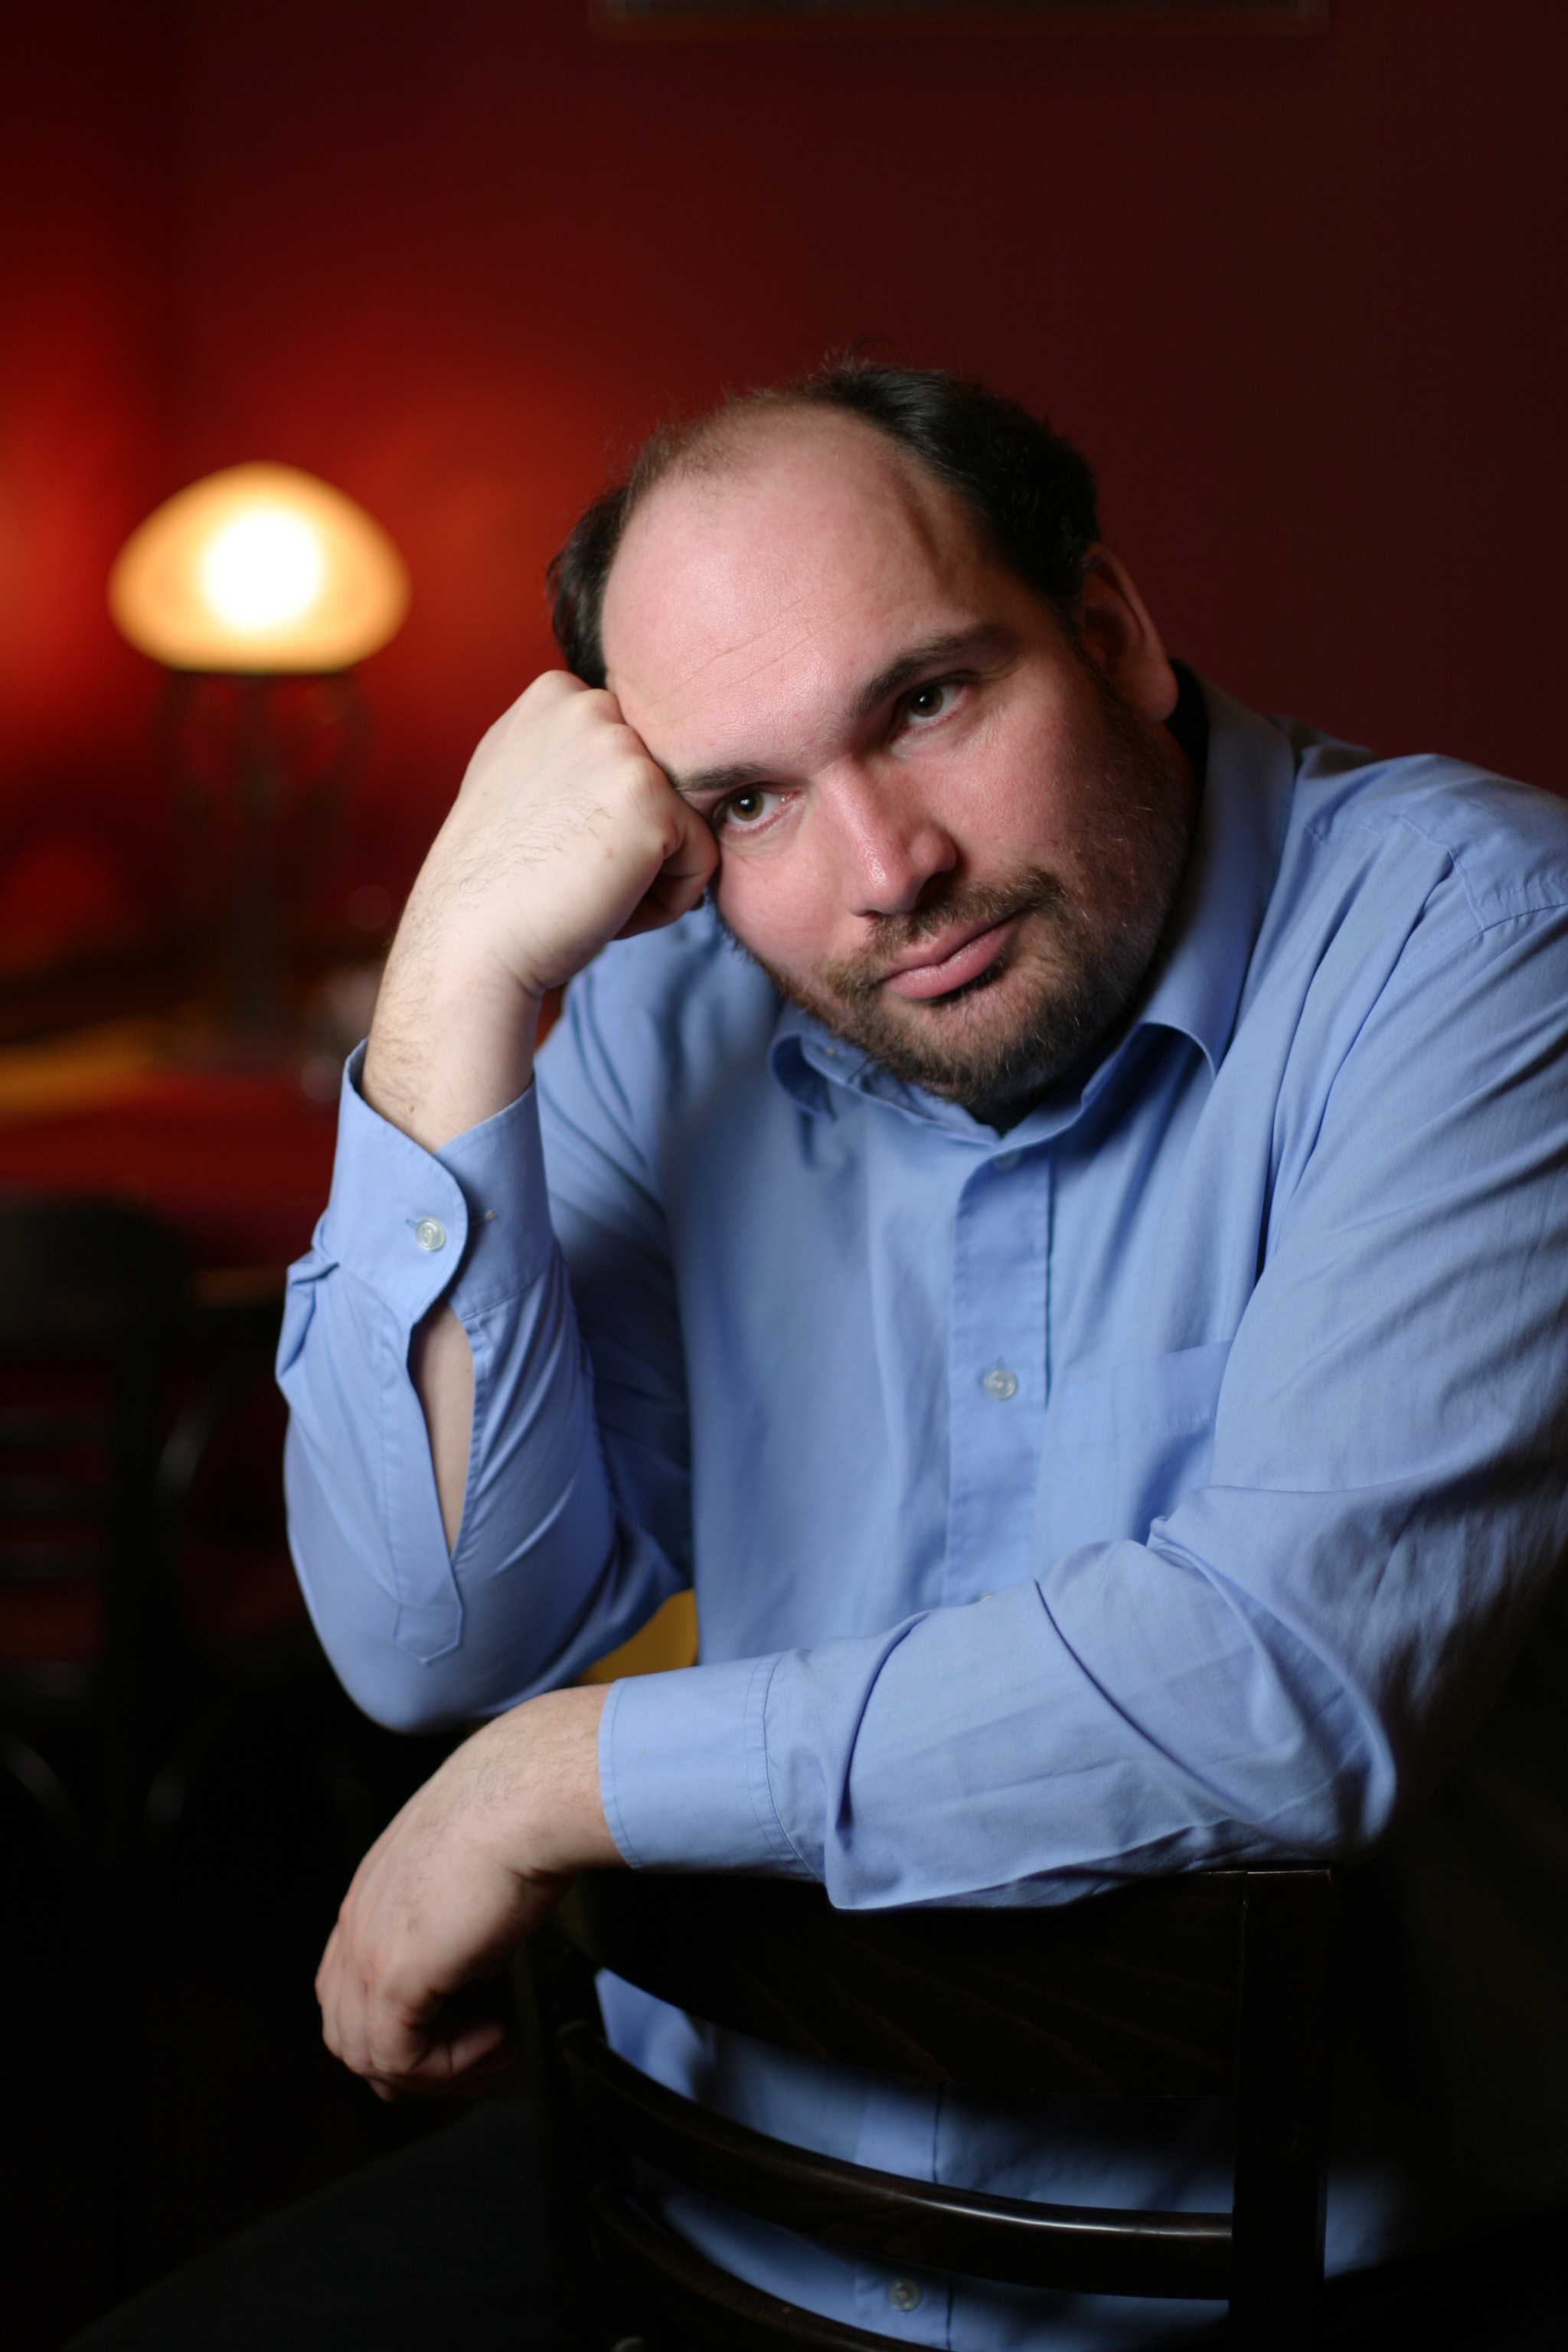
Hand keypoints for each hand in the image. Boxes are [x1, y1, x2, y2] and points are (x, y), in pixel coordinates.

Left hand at [315, 1685, 620, 2099]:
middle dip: (406, 2058)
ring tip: (490, 2050)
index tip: (446, 2038)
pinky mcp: (392, 1976)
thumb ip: (462, 1921)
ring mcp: (367, 1950)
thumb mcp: (477, 1872)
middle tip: (467, 2061)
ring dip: (432, 2067)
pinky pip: (399, 2056)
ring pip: (364, 2052)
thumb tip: (482, 1962)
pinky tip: (494, 2038)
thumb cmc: (519, 1814)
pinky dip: (449, 2065)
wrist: (528, 1797)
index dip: (391, 2023)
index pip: (348, 1982)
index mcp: (372, 1891)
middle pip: (345, 2026)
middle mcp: (358, 1921)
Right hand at [364, 670, 717, 1148]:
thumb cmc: (496, 886)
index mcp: (555, 695)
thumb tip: (618, 739)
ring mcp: (621, 748)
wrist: (469, 947)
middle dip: (633, 839)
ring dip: (650, 871)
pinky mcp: (653, 800)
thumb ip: (567, 751)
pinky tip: (607, 904)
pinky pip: (704, 859)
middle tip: (567, 871)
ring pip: (687, 821)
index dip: (604, 816)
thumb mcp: (517, 782)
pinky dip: (668, 901)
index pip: (636, 757)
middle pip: (666, 786)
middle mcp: (588, 705)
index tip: (552, 843)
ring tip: (585, 886)